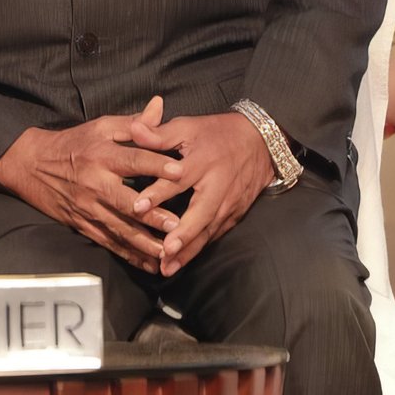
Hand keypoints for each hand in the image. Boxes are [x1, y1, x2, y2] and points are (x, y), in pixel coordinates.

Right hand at [0, 97, 182, 272]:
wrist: (31, 165)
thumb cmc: (73, 143)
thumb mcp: (100, 126)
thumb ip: (134, 122)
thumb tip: (160, 105)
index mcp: (102, 155)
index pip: (133, 159)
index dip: (157, 164)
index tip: (180, 171)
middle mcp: (96, 183)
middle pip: (127, 201)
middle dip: (152, 215)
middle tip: (177, 224)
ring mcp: (89, 208)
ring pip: (120, 229)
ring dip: (144, 242)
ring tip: (168, 251)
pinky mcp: (83, 225)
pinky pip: (109, 243)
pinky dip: (129, 255)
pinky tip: (149, 264)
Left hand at [126, 111, 275, 276]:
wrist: (260, 143)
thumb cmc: (218, 133)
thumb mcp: (188, 126)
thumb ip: (159, 133)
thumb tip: (133, 128)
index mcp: (203, 161)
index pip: (179, 178)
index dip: (158, 192)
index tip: (138, 206)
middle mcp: (217, 185)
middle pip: (201, 213)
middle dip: (183, 234)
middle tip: (165, 250)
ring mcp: (228, 203)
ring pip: (208, 230)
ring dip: (189, 251)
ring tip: (168, 267)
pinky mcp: (234, 214)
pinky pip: (215, 235)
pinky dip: (199, 249)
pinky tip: (182, 263)